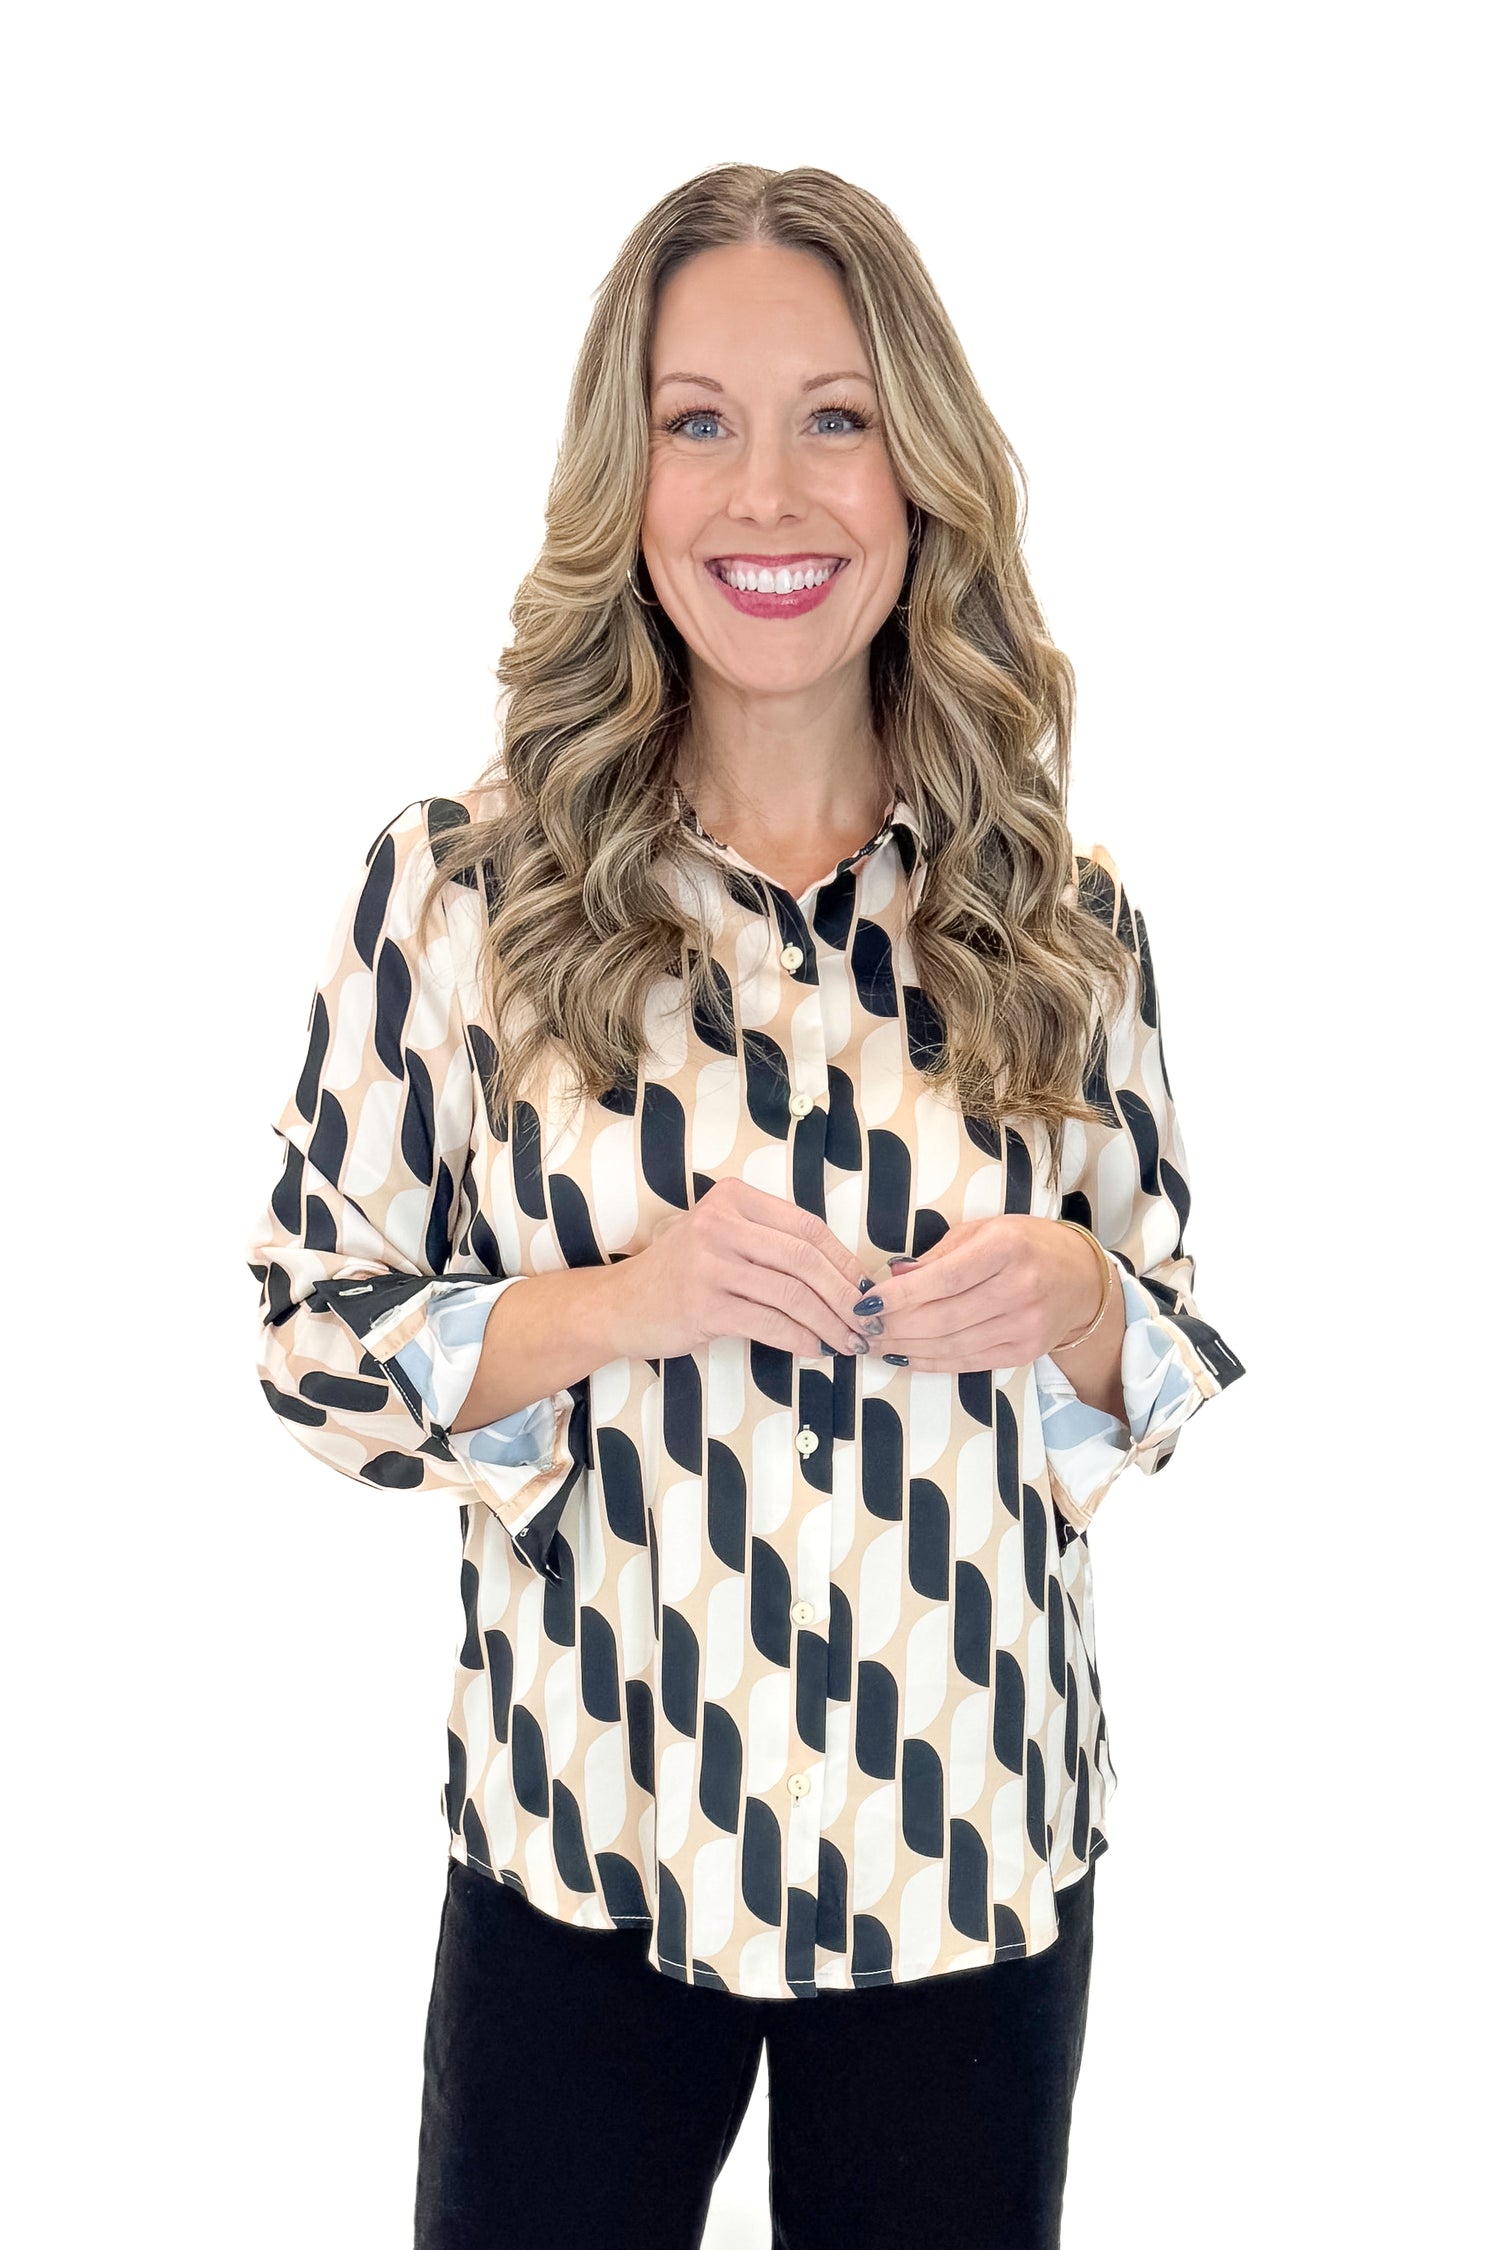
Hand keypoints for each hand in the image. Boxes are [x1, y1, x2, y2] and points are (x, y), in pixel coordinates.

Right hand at [615, 1178, 877, 1360]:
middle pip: (804, 1259)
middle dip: (844, 1295)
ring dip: (828, 1322)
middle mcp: (720, 1223)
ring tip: (848, 1341)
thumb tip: (846, 1274)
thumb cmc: (682, 1274)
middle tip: (866, 1321)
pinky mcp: (703, 1305)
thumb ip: (772, 1242)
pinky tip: (815, 1349)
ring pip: (791, 1293)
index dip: (844, 1260)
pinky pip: (768, 1323)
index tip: (866, 1288)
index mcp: (733, 1198)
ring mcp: (709, 1264)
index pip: (807, 1226)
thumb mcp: (723, 1238)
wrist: (620, 1305)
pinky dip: (800, 1339)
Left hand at [847, 1217, 1106, 1373]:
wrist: (1083, 1279)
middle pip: (944, 1317)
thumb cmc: (1025, 1245)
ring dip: (906, 1347)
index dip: (900, 1295)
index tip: (865, 1303)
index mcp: (1007, 1248)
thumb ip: (938, 1254)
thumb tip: (892, 1276)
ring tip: (874, 1344)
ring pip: (952, 1345)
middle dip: (895, 1326)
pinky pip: (968, 1362)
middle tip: (861, 1329)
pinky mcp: (1024, 1352)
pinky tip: (904, 1356)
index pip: (943, 1278)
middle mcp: (1020, 1288)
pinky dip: (931, 1362)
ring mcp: (1025, 1325)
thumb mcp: (984, 1231)